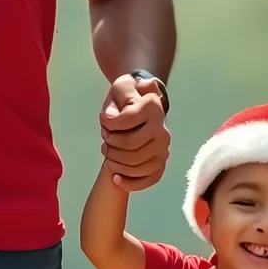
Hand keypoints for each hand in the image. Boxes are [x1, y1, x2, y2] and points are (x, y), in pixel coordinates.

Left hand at [100, 73, 169, 189]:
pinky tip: (116, 177)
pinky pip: (148, 180)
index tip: (103, 120)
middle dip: (111, 144)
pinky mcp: (161, 164)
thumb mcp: (121, 86)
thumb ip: (120, 94)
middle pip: (131, 145)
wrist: (139, 108)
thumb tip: (111, 116)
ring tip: (108, 155)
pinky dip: (130, 183)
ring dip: (115, 163)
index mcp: (154, 108)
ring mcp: (164, 149)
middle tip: (105, 139)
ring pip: (136, 165)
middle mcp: (163, 130)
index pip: (127, 120)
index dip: (109, 123)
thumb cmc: (127, 98)